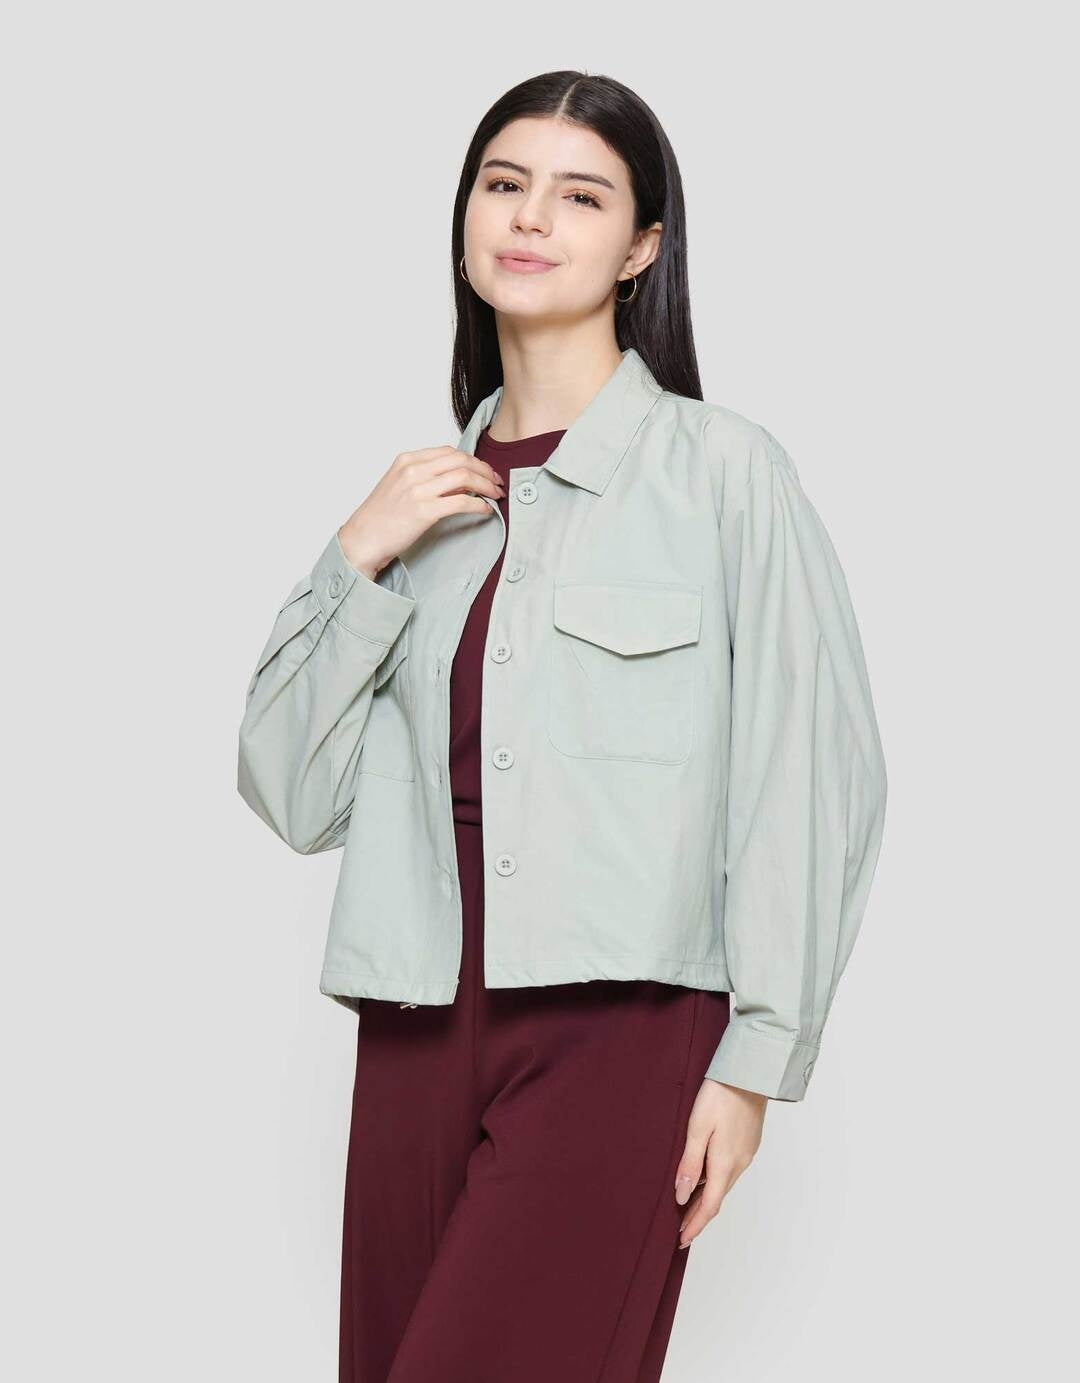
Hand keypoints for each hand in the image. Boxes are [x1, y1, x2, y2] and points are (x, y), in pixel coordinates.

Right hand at [337, 447, 505, 579]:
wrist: (362, 540)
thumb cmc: (380, 518)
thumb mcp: (399, 486)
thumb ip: (426, 478)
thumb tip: (460, 483)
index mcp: (407, 461)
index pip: (449, 452)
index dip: (473, 460)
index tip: (485, 471)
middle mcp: (413, 470)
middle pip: (461, 460)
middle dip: (485, 470)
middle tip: (497, 482)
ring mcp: (418, 489)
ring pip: (465, 478)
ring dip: (487, 486)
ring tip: (496, 495)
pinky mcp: (425, 511)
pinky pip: (463, 502)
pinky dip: (480, 505)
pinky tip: (486, 511)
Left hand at [673, 1078, 767, 1248]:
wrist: (749, 1072)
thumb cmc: (720, 1095)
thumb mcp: (697, 1128)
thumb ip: (689, 1163)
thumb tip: (680, 1196)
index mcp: (724, 1163)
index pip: (708, 1206)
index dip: (694, 1226)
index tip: (681, 1240)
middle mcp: (739, 1164)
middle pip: (717, 1198)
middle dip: (698, 1216)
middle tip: (680, 1228)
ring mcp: (746, 1154)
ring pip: (724, 1184)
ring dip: (706, 1198)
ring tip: (686, 1205)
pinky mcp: (748, 1143)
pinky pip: (729, 1170)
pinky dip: (715, 1181)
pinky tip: (704, 1176)